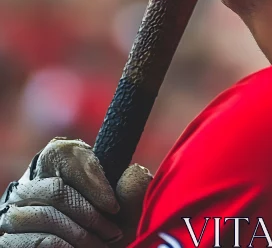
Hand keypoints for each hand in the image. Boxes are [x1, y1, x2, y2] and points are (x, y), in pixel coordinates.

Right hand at [0, 138, 151, 247]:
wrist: (76, 245)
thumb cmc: (101, 224)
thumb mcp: (118, 205)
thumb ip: (129, 188)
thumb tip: (136, 174)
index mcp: (55, 161)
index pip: (67, 156)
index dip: (93, 182)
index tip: (113, 206)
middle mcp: (29, 183)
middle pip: (57, 190)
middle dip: (91, 215)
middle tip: (113, 233)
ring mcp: (15, 212)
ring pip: (47, 216)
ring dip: (80, 235)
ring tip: (100, 245)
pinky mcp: (10, 240)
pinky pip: (38, 241)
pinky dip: (64, 247)